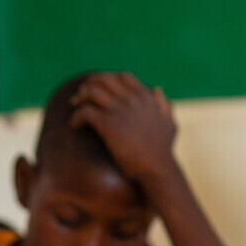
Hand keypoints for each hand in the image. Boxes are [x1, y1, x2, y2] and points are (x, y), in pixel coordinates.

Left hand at [69, 72, 179, 189]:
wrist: (157, 169)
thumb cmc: (163, 151)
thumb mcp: (170, 123)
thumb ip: (165, 105)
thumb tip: (157, 89)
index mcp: (146, 98)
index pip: (123, 76)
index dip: (108, 79)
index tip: (99, 88)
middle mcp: (132, 100)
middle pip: (104, 79)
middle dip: (90, 84)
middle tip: (80, 96)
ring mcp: (120, 111)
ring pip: (92, 91)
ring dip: (80, 97)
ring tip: (75, 107)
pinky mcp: (109, 125)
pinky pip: (85, 111)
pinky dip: (76, 116)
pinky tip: (75, 125)